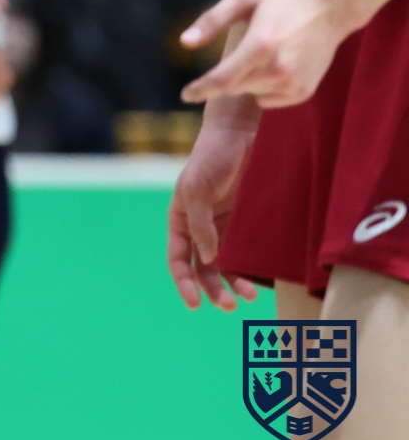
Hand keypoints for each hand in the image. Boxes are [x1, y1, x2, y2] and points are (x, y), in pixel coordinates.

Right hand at [167, 99, 262, 310]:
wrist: (244, 134)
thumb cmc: (211, 156)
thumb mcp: (197, 187)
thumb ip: (199, 224)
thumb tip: (208, 259)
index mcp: (180, 220)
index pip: (178, 258)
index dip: (184, 282)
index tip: (194, 303)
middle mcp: (201, 228)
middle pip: (203, 268)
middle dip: (212, 289)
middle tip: (227, 305)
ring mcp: (226, 228)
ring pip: (227, 266)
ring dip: (234, 283)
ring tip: (248, 296)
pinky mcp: (249, 224)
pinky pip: (248, 252)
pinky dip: (252, 269)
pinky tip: (262, 280)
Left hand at [180, 0, 354, 108]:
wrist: (331, 7)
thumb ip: (211, 20)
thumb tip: (184, 42)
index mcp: (259, 45)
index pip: (222, 79)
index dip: (200, 89)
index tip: (185, 95)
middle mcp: (277, 69)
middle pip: (234, 87)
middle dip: (226, 75)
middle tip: (241, 51)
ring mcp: (293, 83)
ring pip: (250, 93)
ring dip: (246, 79)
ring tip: (264, 52)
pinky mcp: (304, 91)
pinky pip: (269, 100)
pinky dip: (264, 87)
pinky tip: (276, 65)